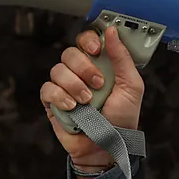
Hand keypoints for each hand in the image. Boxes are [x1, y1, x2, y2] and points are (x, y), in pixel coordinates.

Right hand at [39, 26, 144, 168]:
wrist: (108, 147)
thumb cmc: (122, 119)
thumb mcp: (132, 86)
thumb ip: (122, 57)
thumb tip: (111, 31)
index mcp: (99, 65)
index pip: (86, 41)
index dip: (88, 40)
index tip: (96, 49)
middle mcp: (80, 73)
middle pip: (70, 53)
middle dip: (83, 67)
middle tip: (97, 83)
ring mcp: (65, 87)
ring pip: (58, 70)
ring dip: (74, 85)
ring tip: (87, 101)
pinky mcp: (52, 102)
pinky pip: (47, 89)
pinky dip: (59, 96)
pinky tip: (72, 107)